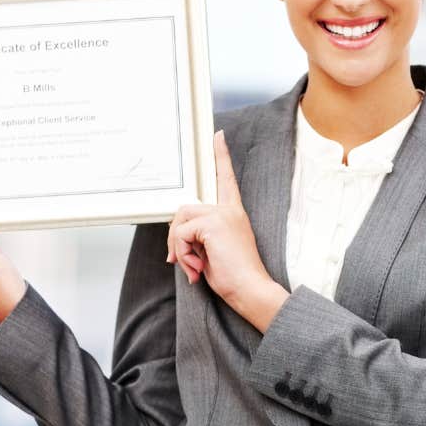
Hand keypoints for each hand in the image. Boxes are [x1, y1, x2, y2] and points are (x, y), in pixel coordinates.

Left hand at [167, 131, 288, 330]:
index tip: (218, 136)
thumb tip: (176, 235)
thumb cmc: (235, 277)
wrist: (251, 289)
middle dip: (174, 235)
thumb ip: (199, 235)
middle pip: (185, 208)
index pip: (226, 179)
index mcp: (233, 213)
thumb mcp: (212, 251)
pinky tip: (197, 267)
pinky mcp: (213, 223)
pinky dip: (182, 252)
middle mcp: (229, 209)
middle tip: (180, 260)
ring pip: (180, 220)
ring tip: (193, 265)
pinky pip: (181, 233)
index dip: (221, 156)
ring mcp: (222, 214)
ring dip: (178, 246)